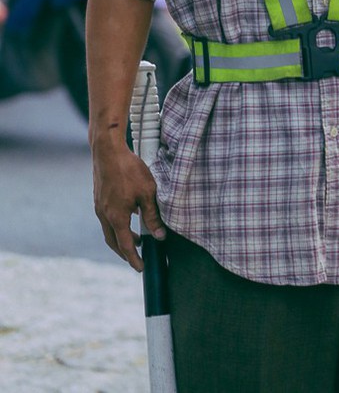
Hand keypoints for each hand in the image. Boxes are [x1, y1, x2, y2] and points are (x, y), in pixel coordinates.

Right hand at [92, 140, 165, 271]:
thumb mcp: (147, 192)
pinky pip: (107, 218)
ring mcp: (99, 207)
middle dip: (125, 252)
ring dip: (121, 238)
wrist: (107, 150)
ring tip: (136, 238)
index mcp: (116, 217)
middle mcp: (104, 215)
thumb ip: (152, 216)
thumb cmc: (129, 169)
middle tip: (137, 257)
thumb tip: (159, 236)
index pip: (125, 246)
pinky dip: (117, 224)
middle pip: (114, 242)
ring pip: (109, 230)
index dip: (134, 259)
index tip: (141, 268)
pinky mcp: (99, 198)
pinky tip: (129, 215)